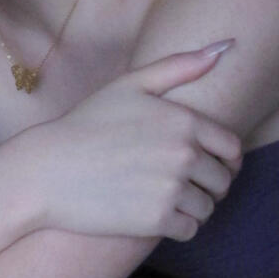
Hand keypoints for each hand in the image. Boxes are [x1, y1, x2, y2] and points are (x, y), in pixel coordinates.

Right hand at [31, 43, 241, 241]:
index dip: (223, 160)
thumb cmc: (86, 125)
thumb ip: (178, 66)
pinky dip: (177, 227)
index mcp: (183, 120)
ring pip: (207, 208)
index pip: (231, 149)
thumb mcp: (129, 85)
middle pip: (222, 181)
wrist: (47, 170)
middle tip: (180, 186)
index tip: (206, 166)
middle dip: (207, 186)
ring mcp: (171, 187)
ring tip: (166, 200)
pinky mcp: (157, 220)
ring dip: (193, 208)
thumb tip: (224, 47)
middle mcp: (183, 153)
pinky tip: (155, 216)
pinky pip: (190, 230)